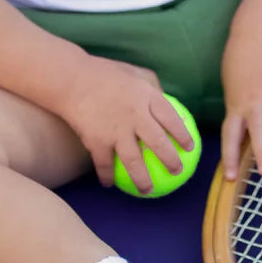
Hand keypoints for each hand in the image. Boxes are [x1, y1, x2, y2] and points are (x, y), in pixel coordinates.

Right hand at [58, 56, 195, 192]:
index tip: (190, 147)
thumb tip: (166, 98)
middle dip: (170, 161)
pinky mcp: (97, 141)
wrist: (71, 79)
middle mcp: (135, 114)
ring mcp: (116, 129)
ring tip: (147, 190)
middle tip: (176, 171)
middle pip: (158, 143)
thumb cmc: (105, 73)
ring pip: (134, 162)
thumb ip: (151, 86)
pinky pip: (105, 164)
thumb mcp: (134, 72)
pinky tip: (108, 184)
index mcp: (146, 96)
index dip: (183, 134)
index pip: (172, 118)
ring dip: (142, 179)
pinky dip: (107, 176)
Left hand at [220, 35, 261, 180]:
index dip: (230, 157)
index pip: (230, 136)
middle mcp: (255, 103)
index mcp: (238, 109)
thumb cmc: (242, 73)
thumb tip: (242, 149)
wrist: (253, 39)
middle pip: (258, 130)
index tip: (231, 179)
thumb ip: (241, 120)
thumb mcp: (234, 97)